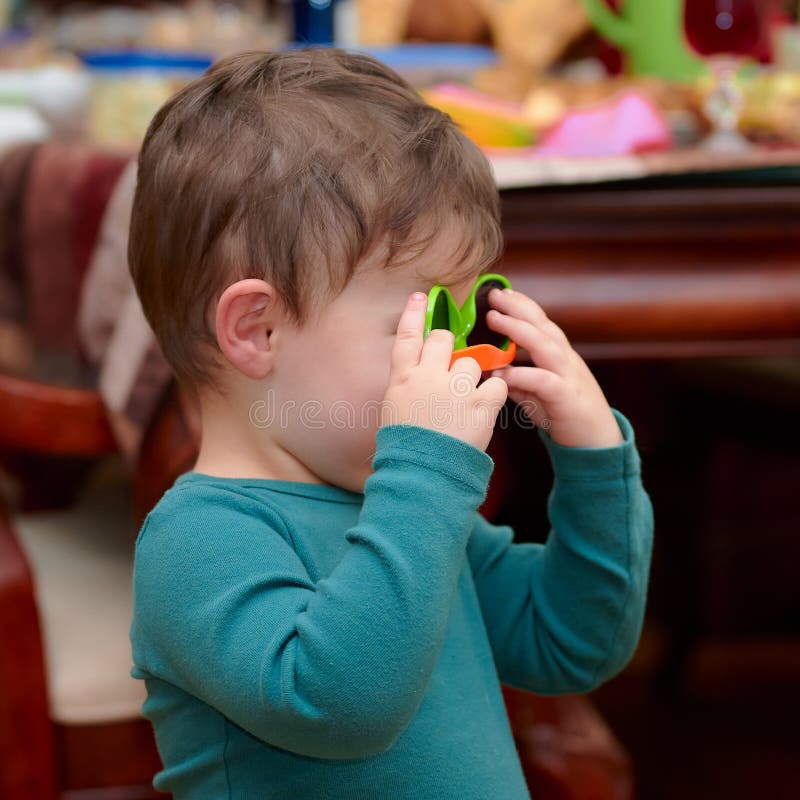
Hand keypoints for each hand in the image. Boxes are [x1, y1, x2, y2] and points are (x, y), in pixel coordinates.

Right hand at [381, 292, 507, 451]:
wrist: (423, 475)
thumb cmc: (405, 448)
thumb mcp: (395, 410)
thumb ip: (407, 386)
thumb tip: (417, 374)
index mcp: (403, 380)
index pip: (406, 337)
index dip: (413, 314)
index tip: (420, 297)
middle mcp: (428, 378)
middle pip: (442, 340)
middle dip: (449, 347)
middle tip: (451, 366)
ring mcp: (455, 390)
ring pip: (472, 362)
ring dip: (471, 377)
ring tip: (465, 401)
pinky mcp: (480, 405)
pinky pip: (495, 386)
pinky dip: (493, 395)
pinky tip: (484, 408)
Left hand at [486, 288, 623, 448]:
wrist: (597, 443)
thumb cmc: (566, 415)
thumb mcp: (538, 394)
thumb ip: (519, 381)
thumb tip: (494, 371)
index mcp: (560, 355)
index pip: (541, 322)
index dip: (522, 305)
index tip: (501, 293)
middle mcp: (565, 359)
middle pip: (542, 325)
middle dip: (518, 307)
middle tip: (494, 295)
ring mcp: (568, 376)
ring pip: (544, 344)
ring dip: (518, 329)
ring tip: (494, 319)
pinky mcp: (566, 397)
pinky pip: (543, 380)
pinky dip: (521, 374)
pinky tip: (501, 373)